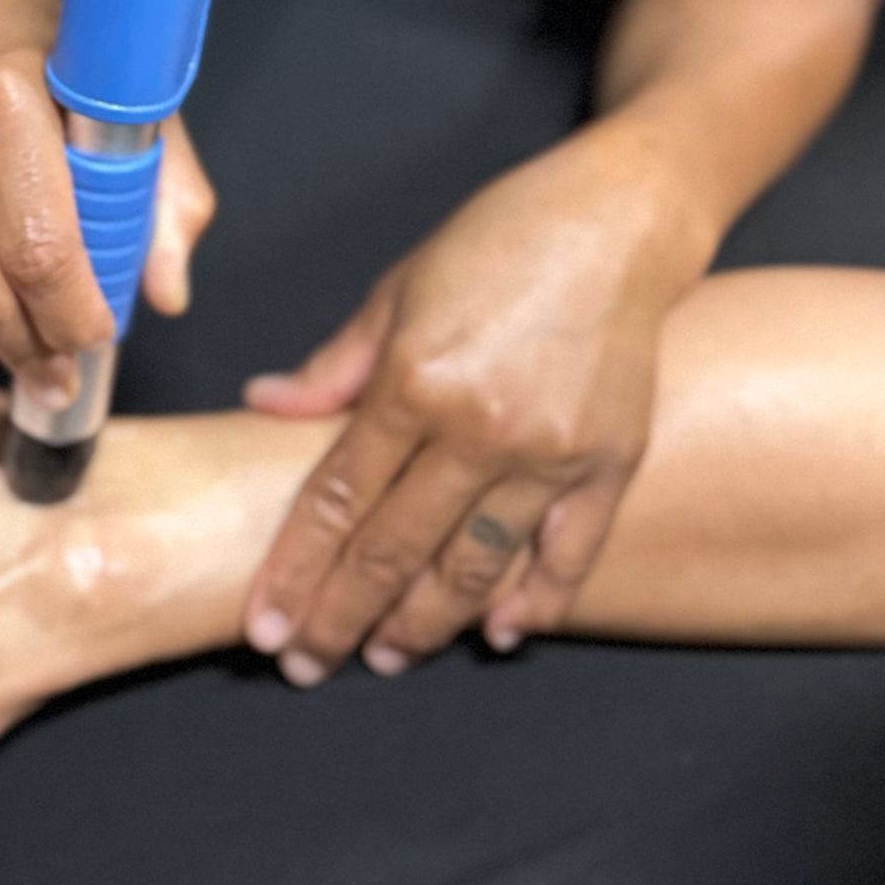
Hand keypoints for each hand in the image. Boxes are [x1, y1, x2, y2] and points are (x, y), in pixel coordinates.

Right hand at [0, 0, 215, 386]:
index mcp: (7, 89)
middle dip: (27, 345)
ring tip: (33, 339)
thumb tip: (165, 292)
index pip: (37, 242)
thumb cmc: (53, 54)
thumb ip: (166, 194)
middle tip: (62, 371)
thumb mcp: (132, 99)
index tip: (101, 337)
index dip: (72, 313)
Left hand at [241, 135, 700, 679]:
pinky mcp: (611, 461)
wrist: (620, 219)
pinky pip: (568, 553)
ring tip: (386, 658)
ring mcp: (550, 451)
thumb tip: (264, 405)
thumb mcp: (399, 289)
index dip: (296, 570)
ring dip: (424, 625)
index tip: (266, 624)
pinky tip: (500, 635)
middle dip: (341, 618)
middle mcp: (480, 427)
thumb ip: (335, 365)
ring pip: (474, 567)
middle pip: (394, 549)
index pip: (338, 500)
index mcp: (415, 381)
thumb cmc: (500, 240)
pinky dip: (536, 602)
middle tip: (304, 665)